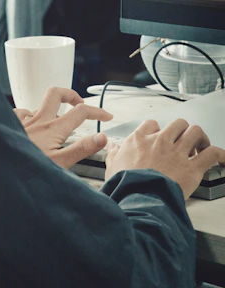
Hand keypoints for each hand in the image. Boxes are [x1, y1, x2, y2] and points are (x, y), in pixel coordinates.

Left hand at [17, 87, 112, 168]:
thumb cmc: (26, 171)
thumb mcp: (60, 164)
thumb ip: (81, 149)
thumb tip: (102, 137)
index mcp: (52, 128)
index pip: (80, 111)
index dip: (97, 111)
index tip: (107, 116)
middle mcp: (37, 119)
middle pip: (56, 93)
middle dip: (71, 95)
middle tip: (80, 104)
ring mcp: (22, 121)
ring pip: (38, 105)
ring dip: (49, 110)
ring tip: (56, 123)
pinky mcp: (9, 125)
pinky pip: (21, 113)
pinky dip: (30, 117)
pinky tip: (31, 127)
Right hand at [105, 118, 224, 199]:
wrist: (138, 201)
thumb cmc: (125, 186)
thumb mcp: (111, 167)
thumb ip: (113, 154)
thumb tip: (112, 146)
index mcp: (140, 139)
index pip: (152, 124)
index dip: (158, 130)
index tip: (160, 138)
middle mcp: (160, 141)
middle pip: (178, 123)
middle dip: (183, 131)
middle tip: (183, 142)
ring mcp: (177, 153)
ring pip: (195, 132)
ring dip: (200, 139)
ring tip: (200, 146)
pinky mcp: (191, 168)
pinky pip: (211, 154)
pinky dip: (219, 154)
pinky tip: (221, 158)